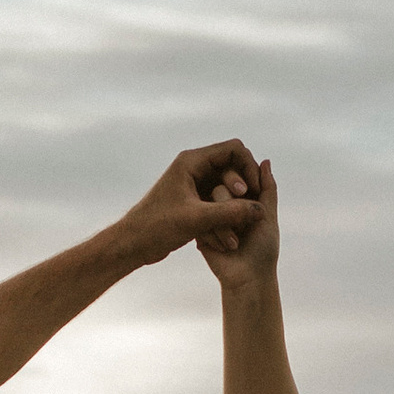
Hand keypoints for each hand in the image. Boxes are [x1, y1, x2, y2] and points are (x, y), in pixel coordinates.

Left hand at [114, 139, 262, 269]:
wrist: (133, 244)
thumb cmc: (157, 227)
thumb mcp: (196, 220)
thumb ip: (230, 213)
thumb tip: (260, 210)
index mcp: (192, 161)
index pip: (233, 150)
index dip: (248, 167)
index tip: (251, 191)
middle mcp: (194, 168)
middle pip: (234, 166)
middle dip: (244, 187)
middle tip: (249, 209)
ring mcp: (195, 184)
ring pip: (229, 185)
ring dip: (238, 202)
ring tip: (243, 223)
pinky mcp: (195, 201)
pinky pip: (221, 200)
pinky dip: (229, 212)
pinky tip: (232, 231)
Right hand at [197, 154, 276, 291]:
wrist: (247, 279)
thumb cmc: (262, 250)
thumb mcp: (268, 215)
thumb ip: (267, 188)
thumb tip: (265, 161)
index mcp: (243, 200)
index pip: (237, 179)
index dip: (242, 185)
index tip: (250, 200)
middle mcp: (226, 205)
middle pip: (221, 187)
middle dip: (233, 205)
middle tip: (243, 227)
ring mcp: (211, 217)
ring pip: (210, 201)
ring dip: (226, 223)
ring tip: (236, 243)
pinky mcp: (200, 231)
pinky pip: (201, 220)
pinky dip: (216, 233)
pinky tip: (226, 248)